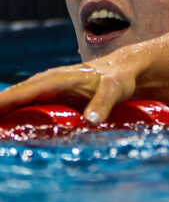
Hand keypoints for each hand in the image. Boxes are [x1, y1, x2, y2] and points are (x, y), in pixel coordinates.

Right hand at [0, 43, 149, 123]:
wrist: (124, 71)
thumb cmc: (118, 79)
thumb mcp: (115, 90)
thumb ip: (103, 103)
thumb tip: (91, 121)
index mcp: (58, 78)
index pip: (25, 91)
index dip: (6, 102)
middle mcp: (48, 82)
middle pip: (16, 96)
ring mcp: (49, 90)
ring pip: (20, 101)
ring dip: (4, 113)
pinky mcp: (53, 98)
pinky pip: (29, 106)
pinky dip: (15, 115)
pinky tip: (8, 130)